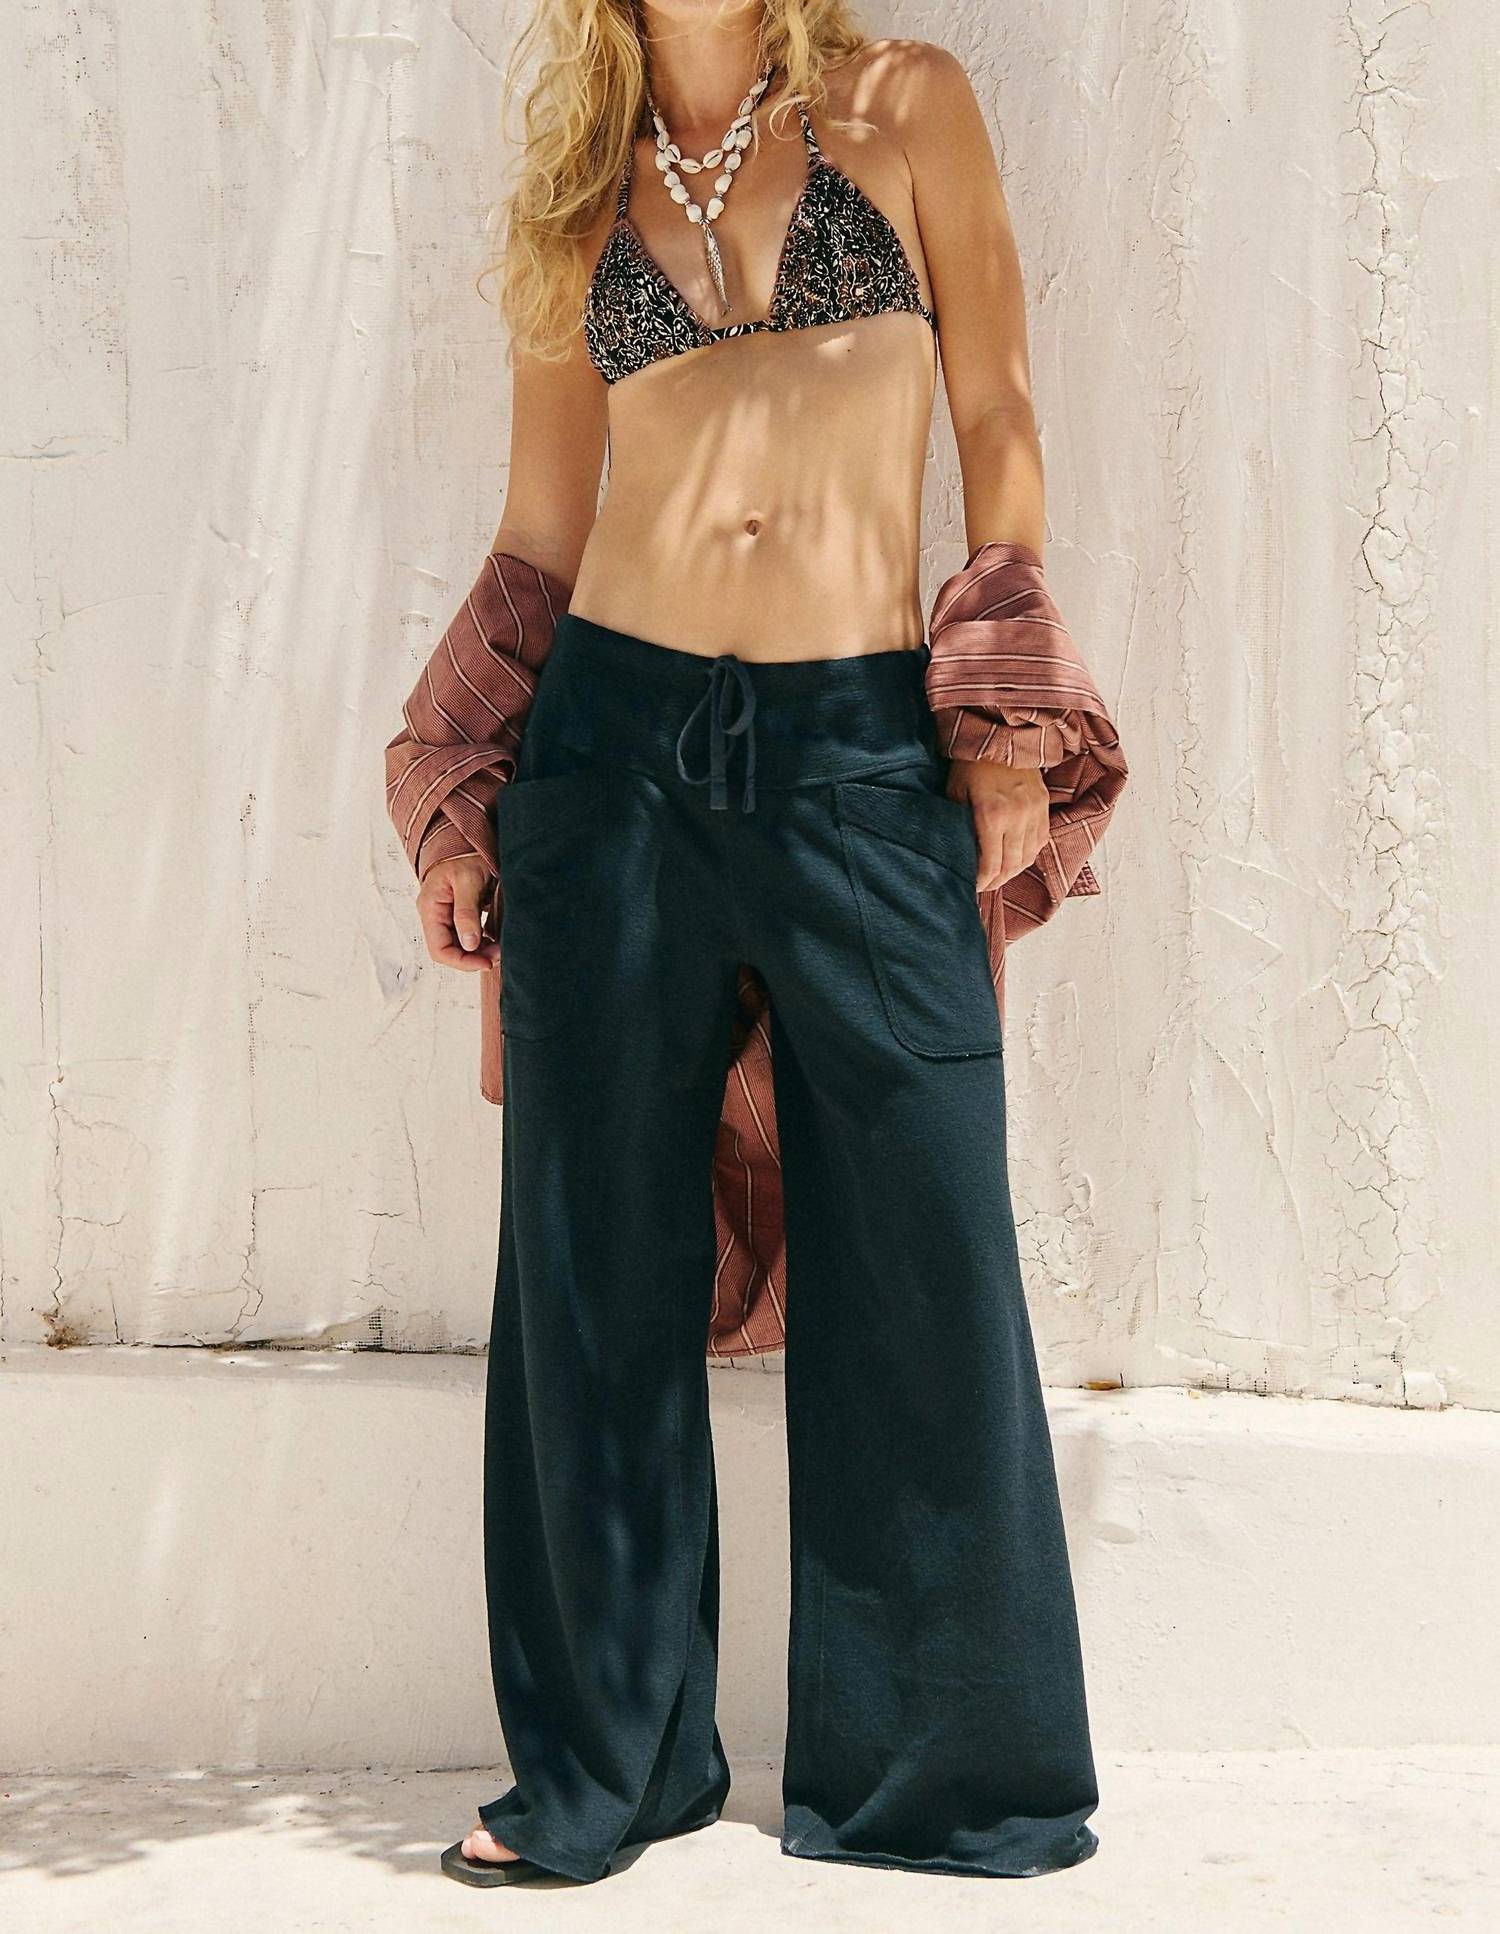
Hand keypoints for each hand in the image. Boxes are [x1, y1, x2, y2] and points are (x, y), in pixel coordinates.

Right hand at [416, 855, 500, 970]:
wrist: (469, 836)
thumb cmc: (466, 853)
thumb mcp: (468, 881)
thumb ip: (466, 912)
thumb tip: (470, 944)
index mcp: (430, 908)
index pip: (440, 950)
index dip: (462, 962)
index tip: (487, 962)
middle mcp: (435, 914)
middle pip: (450, 951)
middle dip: (474, 957)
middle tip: (499, 953)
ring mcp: (446, 914)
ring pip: (460, 945)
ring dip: (480, 951)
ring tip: (500, 946)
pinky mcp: (459, 912)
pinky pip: (468, 935)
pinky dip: (482, 941)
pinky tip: (496, 938)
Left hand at [946, 758, 1050, 890]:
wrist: (1001, 735)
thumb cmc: (970, 764)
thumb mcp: (955, 794)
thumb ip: (960, 825)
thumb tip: (959, 853)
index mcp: (992, 815)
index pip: (991, 864)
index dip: (983, 881)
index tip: (972, 885)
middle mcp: (1018, 816)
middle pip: (1011, 866)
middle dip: (997, 881)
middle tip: (984, 885)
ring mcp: (1035, 811)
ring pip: (1028, 857)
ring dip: (1013, 871)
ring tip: (998, 875)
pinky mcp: (1044, 806)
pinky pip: (1040, 841)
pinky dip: (1027, 854)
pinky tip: (1014, 858)